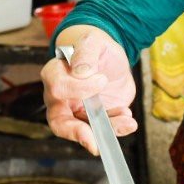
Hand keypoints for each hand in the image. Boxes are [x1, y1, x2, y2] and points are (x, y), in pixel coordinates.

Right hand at [42, 26, 137, 152]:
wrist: (111, 60)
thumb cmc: (96, 48)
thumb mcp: (94, 41)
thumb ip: (86, 52)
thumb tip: (81, 72)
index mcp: (54, 75)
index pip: (58, 88)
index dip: (79, 88)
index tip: (101, 80)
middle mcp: (61, 99)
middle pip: (59, 122)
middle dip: (76, 133)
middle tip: (93, 142)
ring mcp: (77, 113)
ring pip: (84, 131)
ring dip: (106, 130)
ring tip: (127, 121)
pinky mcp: (94, 120)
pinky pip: (102, 131)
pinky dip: (117, 128)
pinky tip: (128, 119)